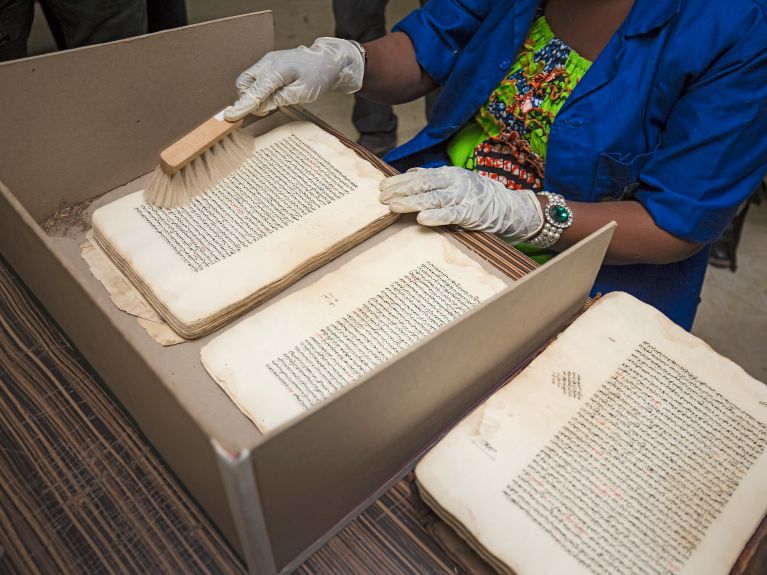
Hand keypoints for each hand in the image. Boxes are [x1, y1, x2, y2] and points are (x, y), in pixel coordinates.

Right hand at [224, 37, 363, 119]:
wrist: (327, 61)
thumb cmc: (318, 76)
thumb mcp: (302, 93)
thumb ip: (279, 99)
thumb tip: (259, 106)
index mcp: (278, 70)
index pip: (255, 91)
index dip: (243, 105)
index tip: (229, 116)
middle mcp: (268, 63)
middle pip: (244, 84)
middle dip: (248, 99)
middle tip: (266, 108)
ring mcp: (266, 62)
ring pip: (246, 81)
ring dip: (252, 95)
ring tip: (271, 102)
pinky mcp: (268, 64)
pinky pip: (254, 78)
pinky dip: (257, 90)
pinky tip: (271, 95)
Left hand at [379, 167, 542, 240]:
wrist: (508, 208)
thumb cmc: (476, 195)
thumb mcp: (454, 182)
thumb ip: (433, 178)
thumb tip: (410, 173)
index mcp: (448, 173)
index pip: (419, 176)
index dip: (400, 181)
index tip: (382, 186)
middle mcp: (454, 181)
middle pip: (423, 185)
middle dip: (401, 191)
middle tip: (382, 197)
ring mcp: (463, 197)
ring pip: (433, 198)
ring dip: (411, 202)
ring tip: (394, 207)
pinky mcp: (471, 213)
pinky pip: (451, 214)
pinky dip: (436, 216)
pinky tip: (421, 219)